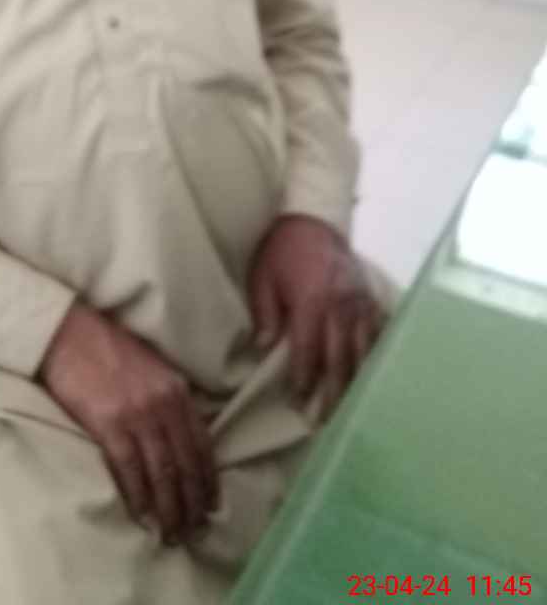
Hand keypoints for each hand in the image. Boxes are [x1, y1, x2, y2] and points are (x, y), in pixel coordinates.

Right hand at [38, 302, 218, 543]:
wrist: (69, 332)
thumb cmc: (107, 348)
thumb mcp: (152, 368)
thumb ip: (168, 398)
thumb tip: (178, 437)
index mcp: (177, 390)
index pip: (202, 445)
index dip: (209, 480)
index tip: (212, 506)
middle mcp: (164, 404)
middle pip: (185, 465)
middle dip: (192, 503)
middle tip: (193, 531)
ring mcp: (138, 415)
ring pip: (162, 473)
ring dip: (169, 509)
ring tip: (171, 533)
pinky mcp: (109, 424)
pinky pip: (130, 470)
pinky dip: (139, 497)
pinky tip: (142, 516)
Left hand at [247, 215, 382, 417]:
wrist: (314, 219)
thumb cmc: (282, 250)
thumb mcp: (261, 277)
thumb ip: (265, 313)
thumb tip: (265, 348)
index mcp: (312, 301)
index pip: (308, 351)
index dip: (303, 379)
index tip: (297, 402)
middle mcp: (342, 306)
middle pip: (339, 359)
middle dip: (332, 392)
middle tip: (325, 420)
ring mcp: (362, 303)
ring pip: (364, 352)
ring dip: (355, 382)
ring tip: (350, 409)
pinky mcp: (372, 298)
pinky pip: (379, 334)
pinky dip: (375, 358)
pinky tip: (373, 378)